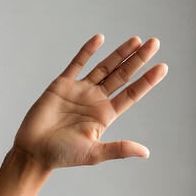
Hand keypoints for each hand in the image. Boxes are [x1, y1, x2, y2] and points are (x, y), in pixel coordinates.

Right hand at [12, 34, 166, 169]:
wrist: (34, 151)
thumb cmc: (62, 156)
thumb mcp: (94, 153)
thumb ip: (119, 149)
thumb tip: (146, 152)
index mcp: (105, 116)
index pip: (131, 94)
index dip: (147, 81)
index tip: (162, 67)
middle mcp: (95, 100)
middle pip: (122, 75)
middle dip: (138, 59)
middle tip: (154, 43)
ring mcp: (80, 90)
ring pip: (104, 67)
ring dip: (120, 53)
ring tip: (137, 40)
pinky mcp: (62, 84)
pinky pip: (78, 63)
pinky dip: (88, 51)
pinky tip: (100, 39)